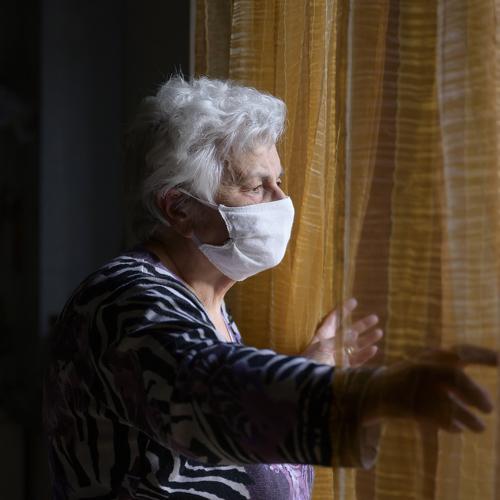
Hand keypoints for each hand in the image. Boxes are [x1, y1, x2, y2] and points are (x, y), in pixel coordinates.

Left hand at [302, 298, 382, 366]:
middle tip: (375, 317)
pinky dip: (365, 355)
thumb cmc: (310, 361)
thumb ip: (338, 339)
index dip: (343, 310)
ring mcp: (339, 355)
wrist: (307, 380)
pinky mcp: (344, 367)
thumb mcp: (322, 346)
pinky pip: (357, 360)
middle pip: (350, 331)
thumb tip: (354, 332)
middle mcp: (333, 344)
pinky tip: (374, 349)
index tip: (354, 301)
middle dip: (362, 324)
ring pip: (356, 346)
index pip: (334, 318)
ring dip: (367, 339)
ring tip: (379, 332)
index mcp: (323, 335)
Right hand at [363, 345, 497, 431]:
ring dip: (471, 420)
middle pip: (459, 380)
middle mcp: (425, 369)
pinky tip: (458, 429)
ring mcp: (420, 388)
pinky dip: (454, 426)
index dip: (482, 355)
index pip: (460, 351)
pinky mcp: (415, 408)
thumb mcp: (423, 364)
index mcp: (430, 357)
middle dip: (478, 396)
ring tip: (479, 427)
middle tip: (489, 409)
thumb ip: (446, 367)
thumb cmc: (405, 378)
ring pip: (454, 407)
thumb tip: (479, 378)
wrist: (375, 391)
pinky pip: (443, 420)